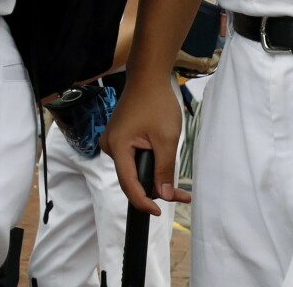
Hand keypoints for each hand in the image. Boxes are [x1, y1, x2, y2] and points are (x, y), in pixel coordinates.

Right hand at [103, 77, 190, 214]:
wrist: (148, 79)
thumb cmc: (156, 103)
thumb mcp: (166, 139)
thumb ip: (164, 169)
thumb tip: (164, 195)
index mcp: (117, 146)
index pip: (128, 184)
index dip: (143, 201)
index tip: (158, 213)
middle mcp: (109, 146)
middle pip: (131, 179)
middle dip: (156, 189)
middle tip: (182, 195)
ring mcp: (113, 141)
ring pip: (133, 170)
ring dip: (154, 175)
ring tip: (178, 181)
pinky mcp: (119, 138)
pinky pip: (132, 159)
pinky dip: (149, 164)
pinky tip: (163, 162)